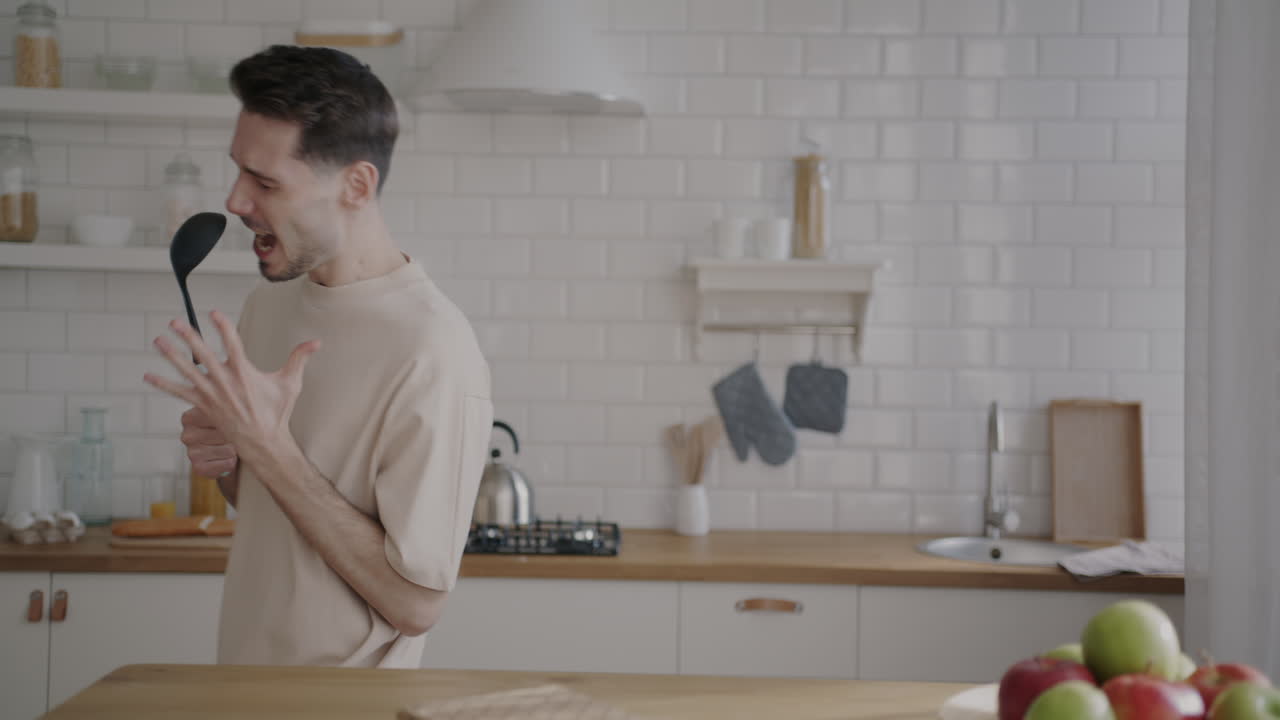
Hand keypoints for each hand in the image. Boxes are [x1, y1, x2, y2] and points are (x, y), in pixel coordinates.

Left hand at [144, 310, 319, 464]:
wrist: (263, 442)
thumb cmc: (277, 412)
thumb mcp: (291, 384)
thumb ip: (300, 358)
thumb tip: (316, 341)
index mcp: (245, 373)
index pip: (232, 343)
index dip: (222, 326)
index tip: (212, 312)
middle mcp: (226, 382)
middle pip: (203, 354)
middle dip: (188, 336)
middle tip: (175, 322)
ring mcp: (212, 394)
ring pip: (188, 371)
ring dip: (171, 356)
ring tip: (158, 341)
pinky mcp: (204, 406)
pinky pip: (180, 393)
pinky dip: (163, 385)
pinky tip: (147, 376)